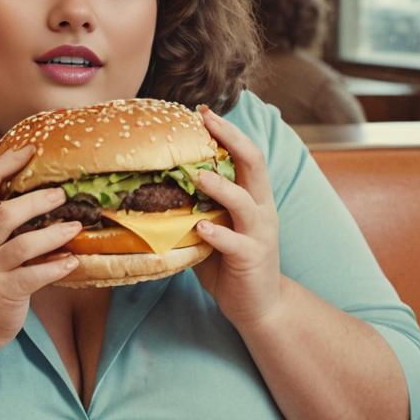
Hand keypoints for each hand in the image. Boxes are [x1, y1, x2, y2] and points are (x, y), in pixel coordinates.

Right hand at [0, 145, 82, 347]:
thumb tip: (34, 193)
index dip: (4, 164)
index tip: (28, 150)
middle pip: (5, 212)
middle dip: (37, 199)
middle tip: (62, 194)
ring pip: (24, 244)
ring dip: (54, 233)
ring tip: (75, 226)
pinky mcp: (5, 291)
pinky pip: (36, 275)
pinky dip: (58, 266)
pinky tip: (73, 260)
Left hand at [192, 107, 281, 330]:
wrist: (262, 306)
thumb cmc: (231, 265)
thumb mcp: (214, 229)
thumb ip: (197, 208)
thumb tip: (157, 188)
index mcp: (253, 197)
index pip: (246, 154)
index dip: (228, 131)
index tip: (204, 112)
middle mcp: (261, 209)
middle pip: (253, 163)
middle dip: (230, 138)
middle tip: (206, 120)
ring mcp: (259, 233)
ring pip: (245, 201)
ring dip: (220, 186)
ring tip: (196, 175)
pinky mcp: (253, 258)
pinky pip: (235, 242)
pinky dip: (217, 232)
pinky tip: (199, 227)